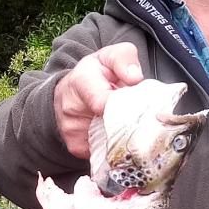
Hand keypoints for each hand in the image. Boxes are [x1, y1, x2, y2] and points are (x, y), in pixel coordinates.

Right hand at [52, 43, 143, 158]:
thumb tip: (135, 78)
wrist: (69, 91)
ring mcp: (72, 131)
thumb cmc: (95, 72)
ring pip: (108, 143)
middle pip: (109, 127)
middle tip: (139, 117)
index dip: (125, 108)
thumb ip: (124, 59)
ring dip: (122, 136)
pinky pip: (103, 152)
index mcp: (82, 82)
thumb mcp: (109, 56)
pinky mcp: (76, 148)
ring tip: (125, 121)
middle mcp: (71, 109)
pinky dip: (113, 146)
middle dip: (129, 124)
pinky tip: (115, 132)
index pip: (103, 102)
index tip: (138, 109)